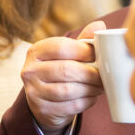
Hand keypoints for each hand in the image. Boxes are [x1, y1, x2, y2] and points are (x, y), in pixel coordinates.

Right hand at [21, 20, 106, 134]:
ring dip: (90, 88)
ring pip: (69, 90)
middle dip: (90, 73)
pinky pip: (70, 106)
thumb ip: (82, 41)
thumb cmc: (59, 72)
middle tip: (103, 75)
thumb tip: (99, 26)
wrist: (44, 101)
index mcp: (36, 52)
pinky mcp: (42, 109)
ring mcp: (33, 91)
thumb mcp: (67, 54)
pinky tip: (91, 97)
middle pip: (66, 70)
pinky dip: (86, 101)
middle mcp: (30, 70)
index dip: (84, 50)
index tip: (97, 54)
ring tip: (99, 86)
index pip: (61, 47)